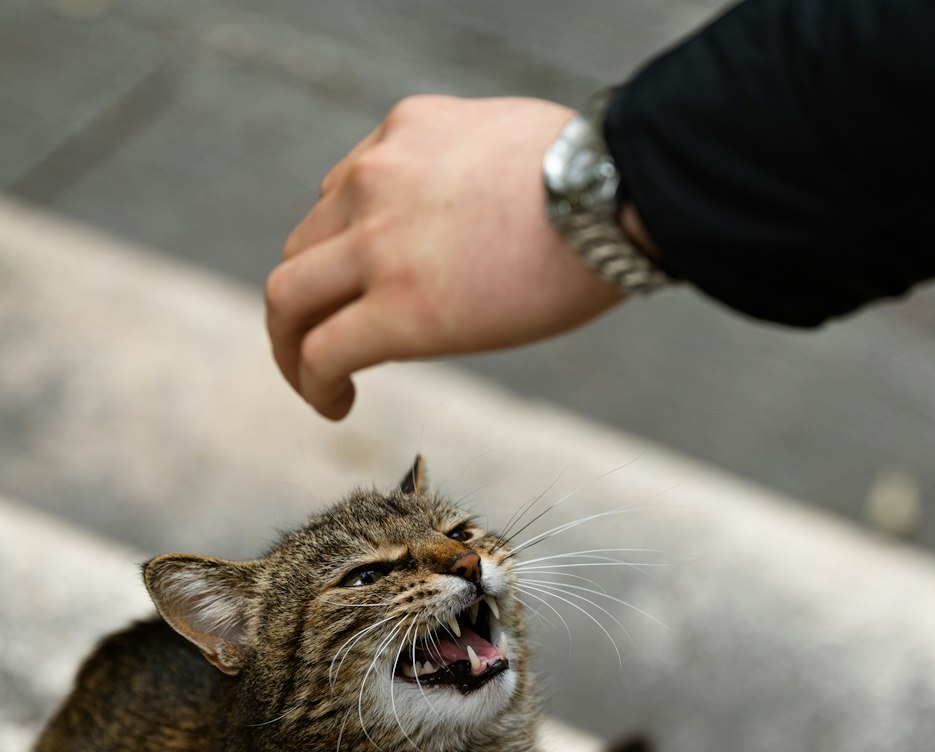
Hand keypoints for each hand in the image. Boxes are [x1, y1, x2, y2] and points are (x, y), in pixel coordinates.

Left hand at [265, 95, 625, 419]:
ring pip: (289, 299)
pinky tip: (336, 404)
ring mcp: (377, 242)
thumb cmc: (599, 176)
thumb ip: (473, 173)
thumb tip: (487, 220)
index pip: (341, 195)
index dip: (342, 253)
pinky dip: (312, 384)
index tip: (362, 290)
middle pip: (300, 249)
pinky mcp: (395, 308)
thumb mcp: (513, 142)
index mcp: (404, 133)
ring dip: (292, 347)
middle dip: (306, 303)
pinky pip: (321, 353)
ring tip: (318, 383)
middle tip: (324, 344)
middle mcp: (374, 180)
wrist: (614, 194)